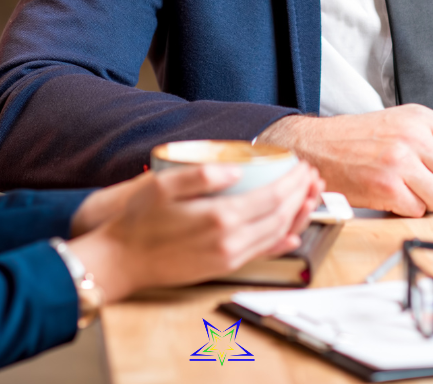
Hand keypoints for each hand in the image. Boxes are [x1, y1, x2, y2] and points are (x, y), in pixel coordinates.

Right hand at [67, 161, 322, 302]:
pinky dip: (283, 241)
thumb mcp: (163, 186)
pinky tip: (292, 233)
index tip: (302, 165)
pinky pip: (263, 253)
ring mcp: (228, 258)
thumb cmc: (137, 221)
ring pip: (277, 236)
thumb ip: (202, 176)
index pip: (272, 198)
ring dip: (298, 215)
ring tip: (309, 196)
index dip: (292, 181)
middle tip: (311, 176)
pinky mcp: (222, 268)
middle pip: (280, 216)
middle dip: (301, 194)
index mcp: (219, 219)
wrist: (121, 261)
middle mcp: (230, 243)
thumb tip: (235, 170)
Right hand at [258, 105, 432, 216]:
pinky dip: (408, 210)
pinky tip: (392, 197)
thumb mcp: (397, 122)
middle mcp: (412, 136)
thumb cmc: (354, 139)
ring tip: (409, 192)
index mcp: (418, 117)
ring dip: (428, 203)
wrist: (316, 147)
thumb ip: (430, 137)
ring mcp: (400, 162)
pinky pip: (418, 211)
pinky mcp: (387, 187)